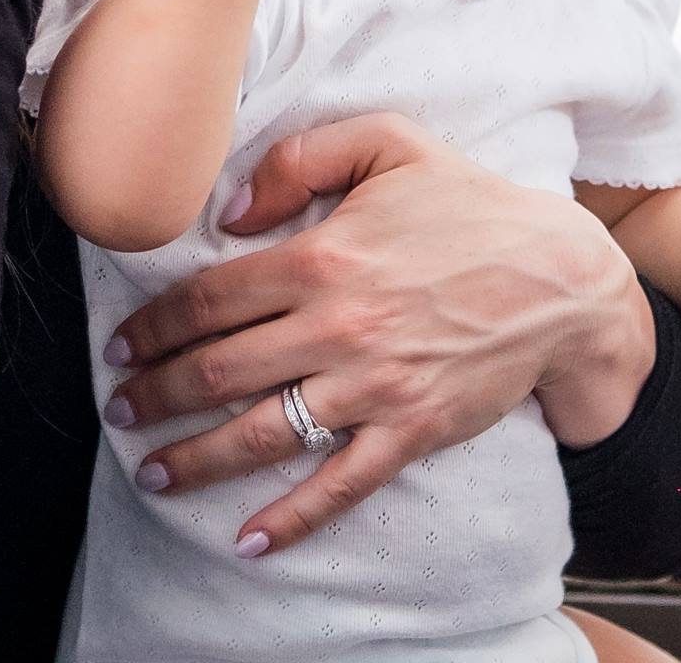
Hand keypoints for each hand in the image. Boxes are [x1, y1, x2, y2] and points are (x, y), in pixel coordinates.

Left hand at [100, 114, 653, 555]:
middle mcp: (338, 326)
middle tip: (120, 407)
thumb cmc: (468, 203)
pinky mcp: (412, 430)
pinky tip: (250, 539)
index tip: (121, 344)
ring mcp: (374, 385)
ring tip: (152, 472)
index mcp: (322, 255)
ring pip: (262, 432)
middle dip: (155, 393)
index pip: (209, 299)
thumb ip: (300, 158)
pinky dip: (293, 518)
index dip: (153, 325)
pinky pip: (340, 483)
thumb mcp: (388, 142)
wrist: (560, 276)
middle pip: (218, 370)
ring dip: (197, 459)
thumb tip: (230, 212)